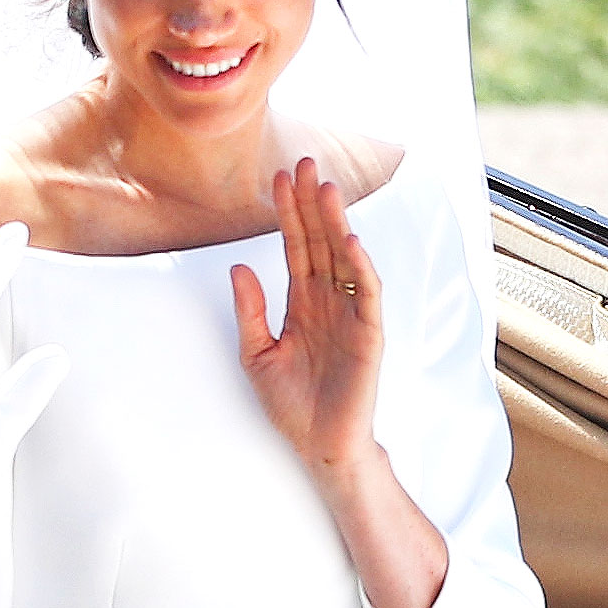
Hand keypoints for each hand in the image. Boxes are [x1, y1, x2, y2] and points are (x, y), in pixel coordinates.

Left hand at [232, 157, 382, 487]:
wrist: (318, 444)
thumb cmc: (292, 404)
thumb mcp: (257, 353)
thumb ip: (250, 310)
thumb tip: (239, 267)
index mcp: (302, 302)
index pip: (295, 247)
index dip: (287, 213)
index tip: (277, 178)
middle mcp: (328, 301)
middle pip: (319, 242)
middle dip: (311, 203)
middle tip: (304, 163)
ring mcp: (350, 314)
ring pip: (343, 258)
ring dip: (335, 223)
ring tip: (326, 188)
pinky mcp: (368, 334)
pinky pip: (366, 294)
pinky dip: (359, 267)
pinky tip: (347, 240)